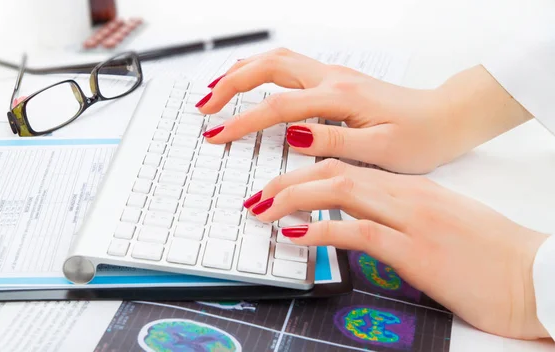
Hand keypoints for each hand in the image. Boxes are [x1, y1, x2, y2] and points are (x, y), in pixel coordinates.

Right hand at [197, 48, 532, 173]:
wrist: (445, 118)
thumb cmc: (418, 138)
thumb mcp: (379, 149)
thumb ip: (334, 140)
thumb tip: (292, 133)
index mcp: (339, 97)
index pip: (278, 105)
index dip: (242, 121)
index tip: (216, 136)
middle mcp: (332, 79)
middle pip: (268, 67)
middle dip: (229, 84)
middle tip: (203, 106)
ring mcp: (333, 75)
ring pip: (276, 60)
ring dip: (242, 72)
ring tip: (216, 90)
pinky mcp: (335, 81)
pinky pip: (288, 66)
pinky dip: (261, 72)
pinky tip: (252, 83)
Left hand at [243, 158, 549, 339]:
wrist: (533, 276)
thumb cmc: (487, 253)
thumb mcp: (437, 223)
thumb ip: (397, 216)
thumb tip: (359, 221)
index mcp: (410, 188)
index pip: (346, 166)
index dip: (303, 173)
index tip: (277, 185)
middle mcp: (407, 195)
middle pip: (334, 171)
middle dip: (287, 181)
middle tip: (258, 196)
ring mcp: (411, 219)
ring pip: (340, 190)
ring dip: (293, 198)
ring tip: (263, 210)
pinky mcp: (415, 250)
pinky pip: (358, 231)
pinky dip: (321, 230)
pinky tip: (296, 235)